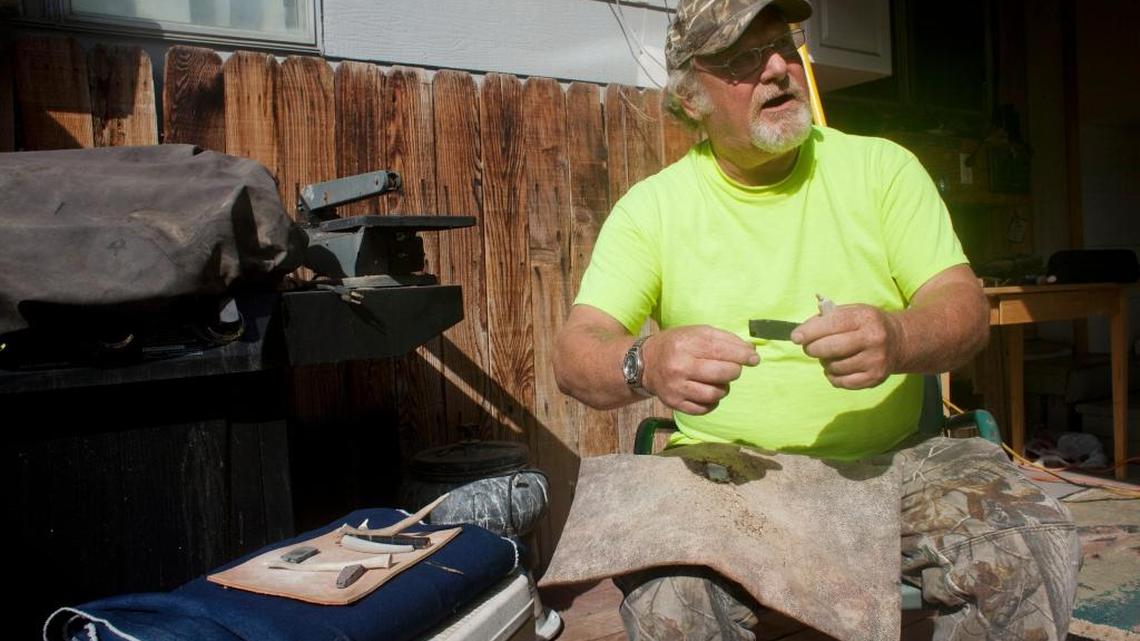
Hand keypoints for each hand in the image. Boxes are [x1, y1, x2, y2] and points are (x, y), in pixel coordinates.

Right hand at [642, 325, 759, 414]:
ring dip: (724, 388)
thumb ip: (724, 339)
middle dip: (734, 371)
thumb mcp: (697, 332)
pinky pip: (704, 408)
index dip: (742, 356)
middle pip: (721, 374)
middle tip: (733, 369)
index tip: (754, 359)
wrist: (646, 363)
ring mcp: (676, 387)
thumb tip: (751, 351)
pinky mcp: (675, 403)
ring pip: (715, 394)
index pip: (721, 351)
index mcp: (685, 345)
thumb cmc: (677, 345)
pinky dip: (713, 402)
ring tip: (719, 381)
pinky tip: (709, 392)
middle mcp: (679, 367)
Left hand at [791, 304, 902, 389]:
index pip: (832, 324)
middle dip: (813, 348)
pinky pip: (842, 382)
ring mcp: (875, 360)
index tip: (796, 337)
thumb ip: (829, 317)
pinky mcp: (874, 378)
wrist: (899, 341)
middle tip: (809, 348)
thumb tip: (803, 331)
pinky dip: (833, 377)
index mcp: (865, 318)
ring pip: (834, 367)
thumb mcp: (853, 311)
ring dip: (825, 362)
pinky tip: (837, 368)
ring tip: (830, 356)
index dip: (810, 331)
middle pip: (831, 348)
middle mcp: (873, 339)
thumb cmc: (867, 324)